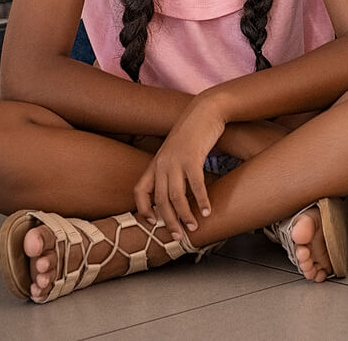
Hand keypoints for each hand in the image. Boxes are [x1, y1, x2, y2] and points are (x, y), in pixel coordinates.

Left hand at [134, 92, 226, 237]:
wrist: (205, 110)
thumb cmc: (193, 133)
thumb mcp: (176, 151)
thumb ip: (172, 169)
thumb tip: (177, 191)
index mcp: (155, 163)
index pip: (139, 192)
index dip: (143, 210)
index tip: (154, 223)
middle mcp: (162, 164)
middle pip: (160, 200)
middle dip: (169, 221)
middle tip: (178, 236)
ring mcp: (176, 161)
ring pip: (176, 197)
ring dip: (185, 215)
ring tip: (194, 226)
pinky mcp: (192, 157)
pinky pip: (195, 185)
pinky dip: (201, 200)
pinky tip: (207, 210)